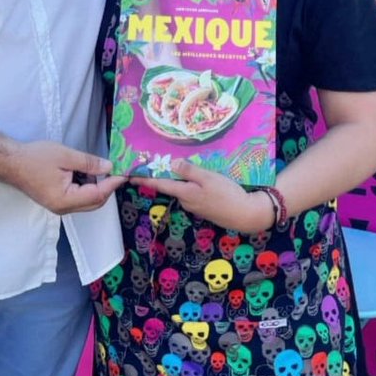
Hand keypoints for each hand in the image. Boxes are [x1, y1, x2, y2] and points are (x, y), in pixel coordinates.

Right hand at [12, 141, 123, 214]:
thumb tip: (109, 167)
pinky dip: (86, 187)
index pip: (97, 195)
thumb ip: (89, 163)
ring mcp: (59, 207)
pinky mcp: (55, 201)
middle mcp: (63, 208)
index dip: (112, 184)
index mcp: (65, 200)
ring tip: (98, 168)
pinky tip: (85, 172)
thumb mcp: (65, 156)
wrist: (10, 162)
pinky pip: (77, 198)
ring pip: (87, 202)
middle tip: (114, 170)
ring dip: (96, 187)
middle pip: (94, 203)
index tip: (124, 173)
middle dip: (106, 187)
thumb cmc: (35, 157)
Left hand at [135, 159, 273, 232]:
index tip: (129, 175)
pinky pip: (191, 193)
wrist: (245, 214)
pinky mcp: (203, 207)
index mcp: (185, 192)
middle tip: (154, 161)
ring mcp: (194, 205)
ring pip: (182, 189)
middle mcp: (186, 201)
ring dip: (178, 180)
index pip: (159, 184)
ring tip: (178, 166)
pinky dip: (189, 185)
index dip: (144, 179)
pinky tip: (197, 178)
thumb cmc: (227, 194)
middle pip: (170, 186)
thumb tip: (170, 163)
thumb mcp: (209, 178)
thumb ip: (189, 171)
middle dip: (162, 175)